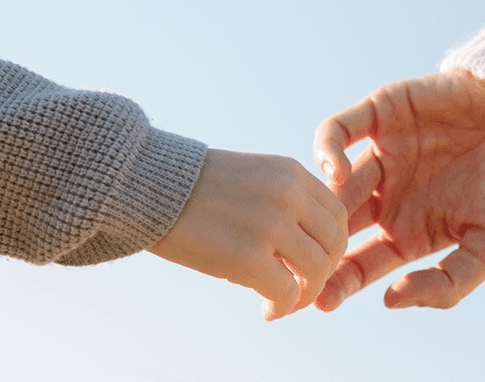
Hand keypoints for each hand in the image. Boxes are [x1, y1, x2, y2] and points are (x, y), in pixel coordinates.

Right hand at [147, 148, 347, 320]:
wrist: (147, 188)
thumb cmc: (193, 189)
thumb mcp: (252, 178)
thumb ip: (284, 203)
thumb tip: (304, 256)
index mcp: (291, 173)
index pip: (337, 214)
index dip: (329, 244)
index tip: (307, 261)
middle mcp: (288, 195)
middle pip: (335, 244)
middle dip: (322, 272)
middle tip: (300, 287)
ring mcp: (271, 225)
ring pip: (318, 271)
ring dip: (305, 295)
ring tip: (282, 302)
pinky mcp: (248, 257)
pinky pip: (287, 294)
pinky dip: (282, 308)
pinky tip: (267, 310)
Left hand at [312, 70, 484, 310]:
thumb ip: (448, 282)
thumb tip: (390, 300)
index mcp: (409, 230)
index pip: (360, 262)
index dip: (339, 283)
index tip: (319, 302)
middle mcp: (389, 194)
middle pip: (338, 226)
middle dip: (315, 247)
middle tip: (298, 266)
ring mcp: (382, 152)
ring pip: (334, 181)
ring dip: (322, 202)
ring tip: (327, 219)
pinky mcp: (382, 112)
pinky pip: (340, 129)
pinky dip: (329, 148)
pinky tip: (336, 171)